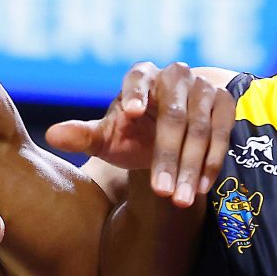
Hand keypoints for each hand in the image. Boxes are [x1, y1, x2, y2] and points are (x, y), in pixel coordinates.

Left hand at [44, 61, 235, 208]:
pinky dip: (211, 163)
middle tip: (161, 192)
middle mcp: (175, 76)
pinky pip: (222, 134)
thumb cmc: (132, 131)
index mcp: (141, 75)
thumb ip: (83, 136)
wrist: (173, 128)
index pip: (137, 79)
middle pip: (173, 116)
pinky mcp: (225, 104)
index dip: (135, 95)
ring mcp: (203, 88)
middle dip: (167, 157)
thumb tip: (51, 136)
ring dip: (191, 167)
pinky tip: (201, 189)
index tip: (129, 113)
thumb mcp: (108, 136)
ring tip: (180, 199)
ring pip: (200, 129)